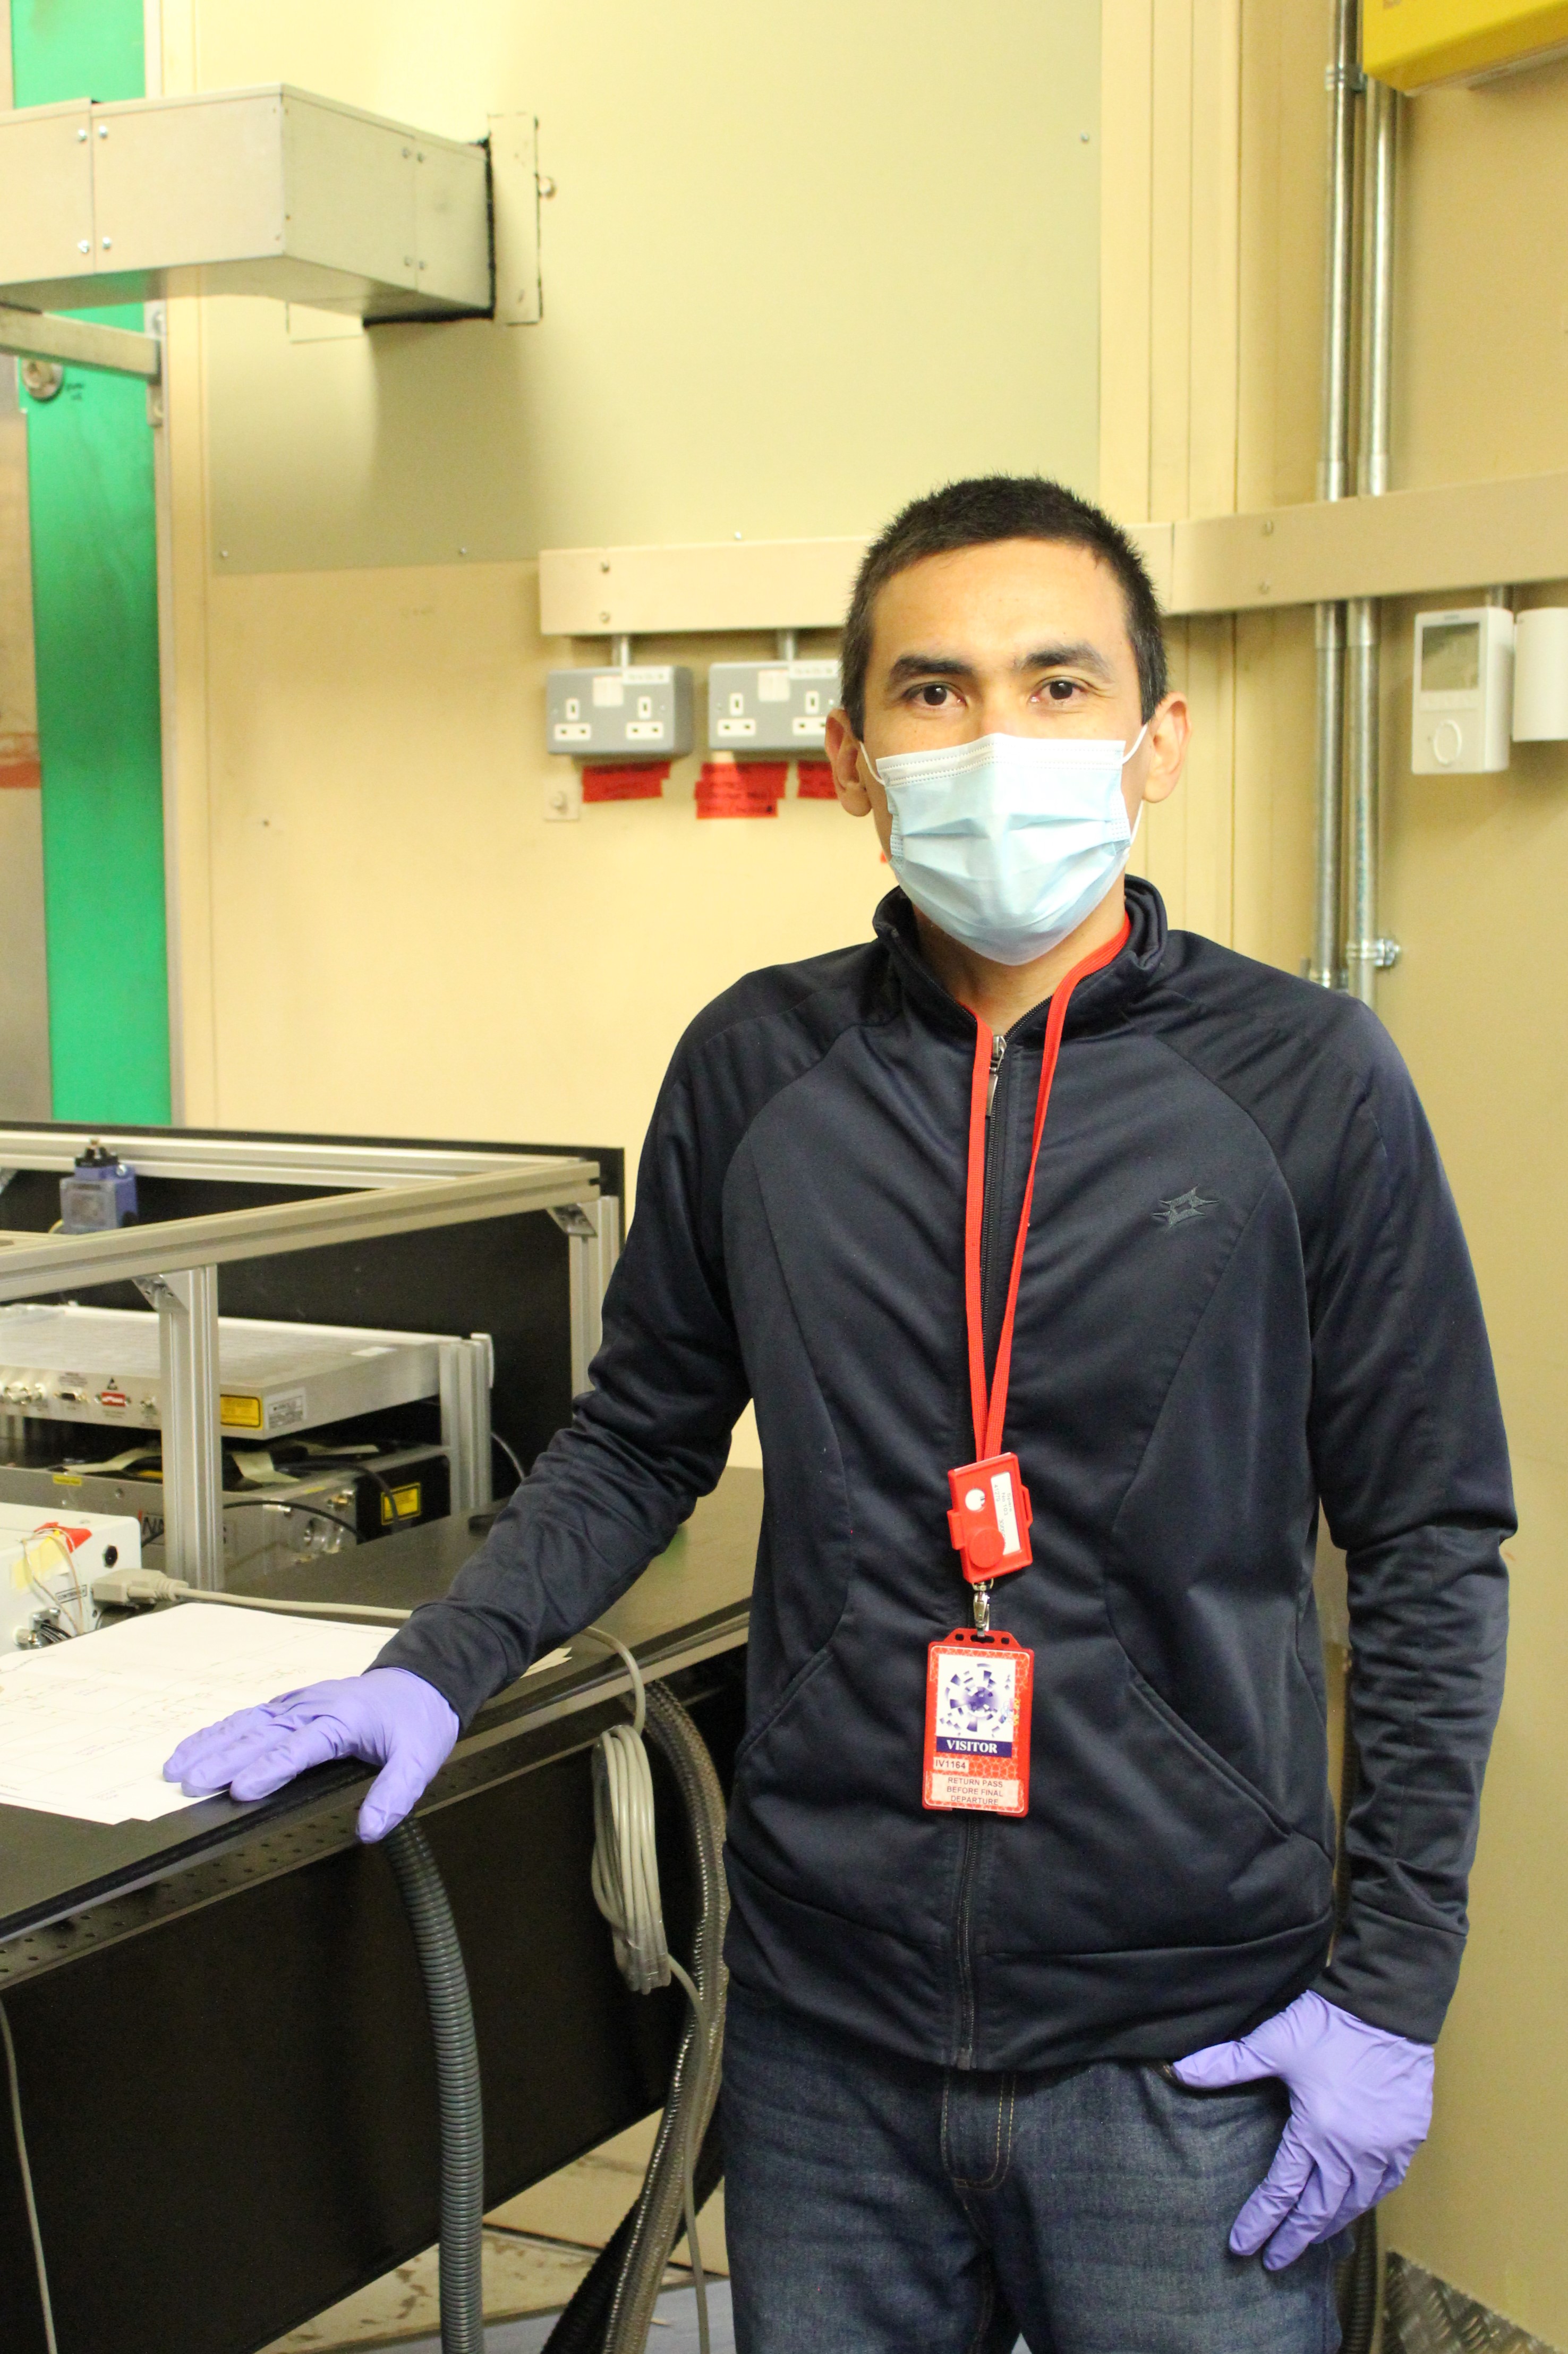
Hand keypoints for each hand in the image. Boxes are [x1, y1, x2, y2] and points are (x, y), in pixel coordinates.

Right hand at [163, 1667, 459, 1841]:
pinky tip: (193, 1747)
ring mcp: (298, 1705)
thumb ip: (394, 1795)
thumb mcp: (418, 1760)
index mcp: (341, 1721)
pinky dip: (217, 1732)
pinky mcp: (291, 1706)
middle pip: (261, 1736)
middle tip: (189, 1784)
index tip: (239, 1791)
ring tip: (175, 1770)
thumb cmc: (418, 1722)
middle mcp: (312, 1709)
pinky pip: (249, 1717)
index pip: (298, 1750)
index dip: (268, 1771)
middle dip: (223, 1760)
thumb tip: (369, 1831)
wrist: (422, 1681)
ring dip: (210, 1745)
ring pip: (247, 1724)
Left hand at [1172, 1988, 1432, 2269]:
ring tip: (1308, 2240)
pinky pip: (1384, 2186)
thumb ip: (1226, 2064)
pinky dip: (1364, 2201)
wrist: (1389, 2007)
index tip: (1242, 2247)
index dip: (1260, 2221)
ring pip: (1354, 2204)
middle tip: (1274, 2262)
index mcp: (1317, 2133)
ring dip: (1329, 2225)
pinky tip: (1351, 2206)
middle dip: (1294, 2239)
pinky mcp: (1407, 2141)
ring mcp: (1385, 2151)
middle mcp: (1353, 2152)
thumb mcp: (1273, 2043)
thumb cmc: (1329, 2026)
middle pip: (1318, 2210)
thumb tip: (1176, 2070)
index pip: (1282, 2192)